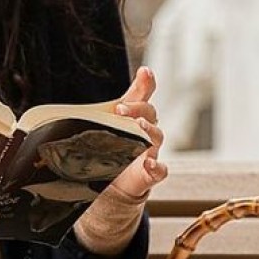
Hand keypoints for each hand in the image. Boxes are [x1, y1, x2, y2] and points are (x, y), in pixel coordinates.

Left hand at [111, 66, 167, 201]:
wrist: (113, 186)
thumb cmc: (113, 151)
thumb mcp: (108, 127)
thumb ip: (107, 110)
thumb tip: (98, 88)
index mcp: (135, 118)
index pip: (142, 97)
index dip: (145, 84)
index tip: (145, 73)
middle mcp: (145, 133)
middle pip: (150, 115)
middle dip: (138, 109)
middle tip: (121, 108)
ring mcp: (149, 153)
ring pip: (157, 138)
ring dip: (149, 131)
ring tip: (139, 126)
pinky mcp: (147, 176)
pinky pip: (159, 171)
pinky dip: (157, 167)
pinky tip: (149, 163)